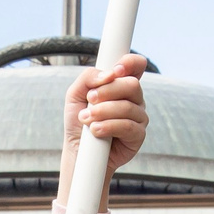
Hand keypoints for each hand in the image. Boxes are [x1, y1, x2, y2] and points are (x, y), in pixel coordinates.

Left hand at [60, 55, 149, 202]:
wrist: (78, 150)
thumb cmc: (79, 121)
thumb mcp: (75, 95)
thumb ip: (88, 78)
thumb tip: (108, 75)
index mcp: (121, 85)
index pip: (136, 66)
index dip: (130, 63)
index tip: (115, 70)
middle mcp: (134, 99)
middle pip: (132, 84)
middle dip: (107, 91)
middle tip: (90, 100)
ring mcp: (138, 117)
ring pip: (128, 106)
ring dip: (102, 112)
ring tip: (86, 119)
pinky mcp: (138, 136)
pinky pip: (128, 126)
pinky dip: (108, 126)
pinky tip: (95, 130)